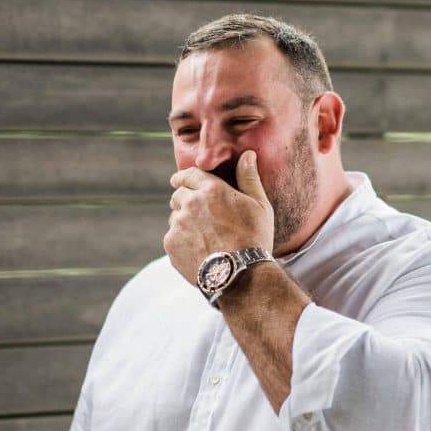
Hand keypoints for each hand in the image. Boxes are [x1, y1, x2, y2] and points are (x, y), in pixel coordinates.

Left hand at [164, 151, 274, 286]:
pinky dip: (181, 243)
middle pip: (178, 196)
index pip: (188, 175)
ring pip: (175, 219)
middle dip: (184, 202)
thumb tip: (248, 154)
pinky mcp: (171, 245)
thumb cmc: (255, 239)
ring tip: (202, 239)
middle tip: (197, 216)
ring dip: (183, 224)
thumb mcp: (259, 206)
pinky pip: (172, 239)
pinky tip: (197, 252)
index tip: (178, 181)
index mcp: (211, 189)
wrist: (241, 275)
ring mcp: (178, 225)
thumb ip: (249, 178)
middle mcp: (190, 203)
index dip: (183, 178)